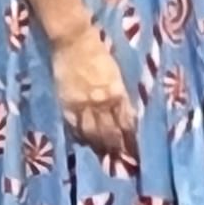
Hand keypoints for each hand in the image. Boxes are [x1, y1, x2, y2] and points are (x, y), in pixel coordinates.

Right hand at [51, 27, 136, 163]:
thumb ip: (118, 95)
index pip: (127, 123)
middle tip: (122, 164)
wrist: (73, 40)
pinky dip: (79, 136)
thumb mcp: (115, 74)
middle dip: (117, 149)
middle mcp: (102, 102)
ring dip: (99, 147)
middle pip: (111, 132)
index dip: (131, 141)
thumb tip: (123, 116)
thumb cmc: (97, 52)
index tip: (136, 154)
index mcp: (117, 92)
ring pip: (93, 133)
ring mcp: (83, 104)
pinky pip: (74, 125)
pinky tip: (83, 143)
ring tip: (104, 159)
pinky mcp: (67, 103)